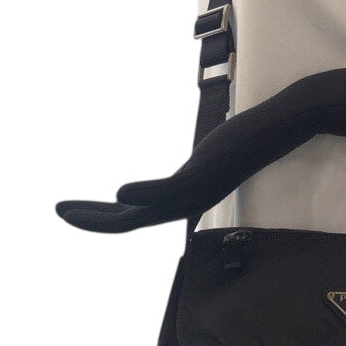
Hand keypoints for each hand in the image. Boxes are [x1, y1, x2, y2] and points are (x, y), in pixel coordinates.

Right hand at [55, 83, 315, 233]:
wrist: (285, 124)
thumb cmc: (254, 135)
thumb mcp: (216, 151)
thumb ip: (200, 162)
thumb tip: (193, 161)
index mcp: (188, 197)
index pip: (138, 215)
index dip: (105, 215)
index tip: (77, 210)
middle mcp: (189, 201)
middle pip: (132, 221)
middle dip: (93, 220)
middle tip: (60, 212)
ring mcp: (197, 190)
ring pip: (142, 214)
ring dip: (102, 215)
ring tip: (68, 209)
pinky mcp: (207, 174)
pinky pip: (168, 190)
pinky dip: (144, 194)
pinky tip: (119, 192)